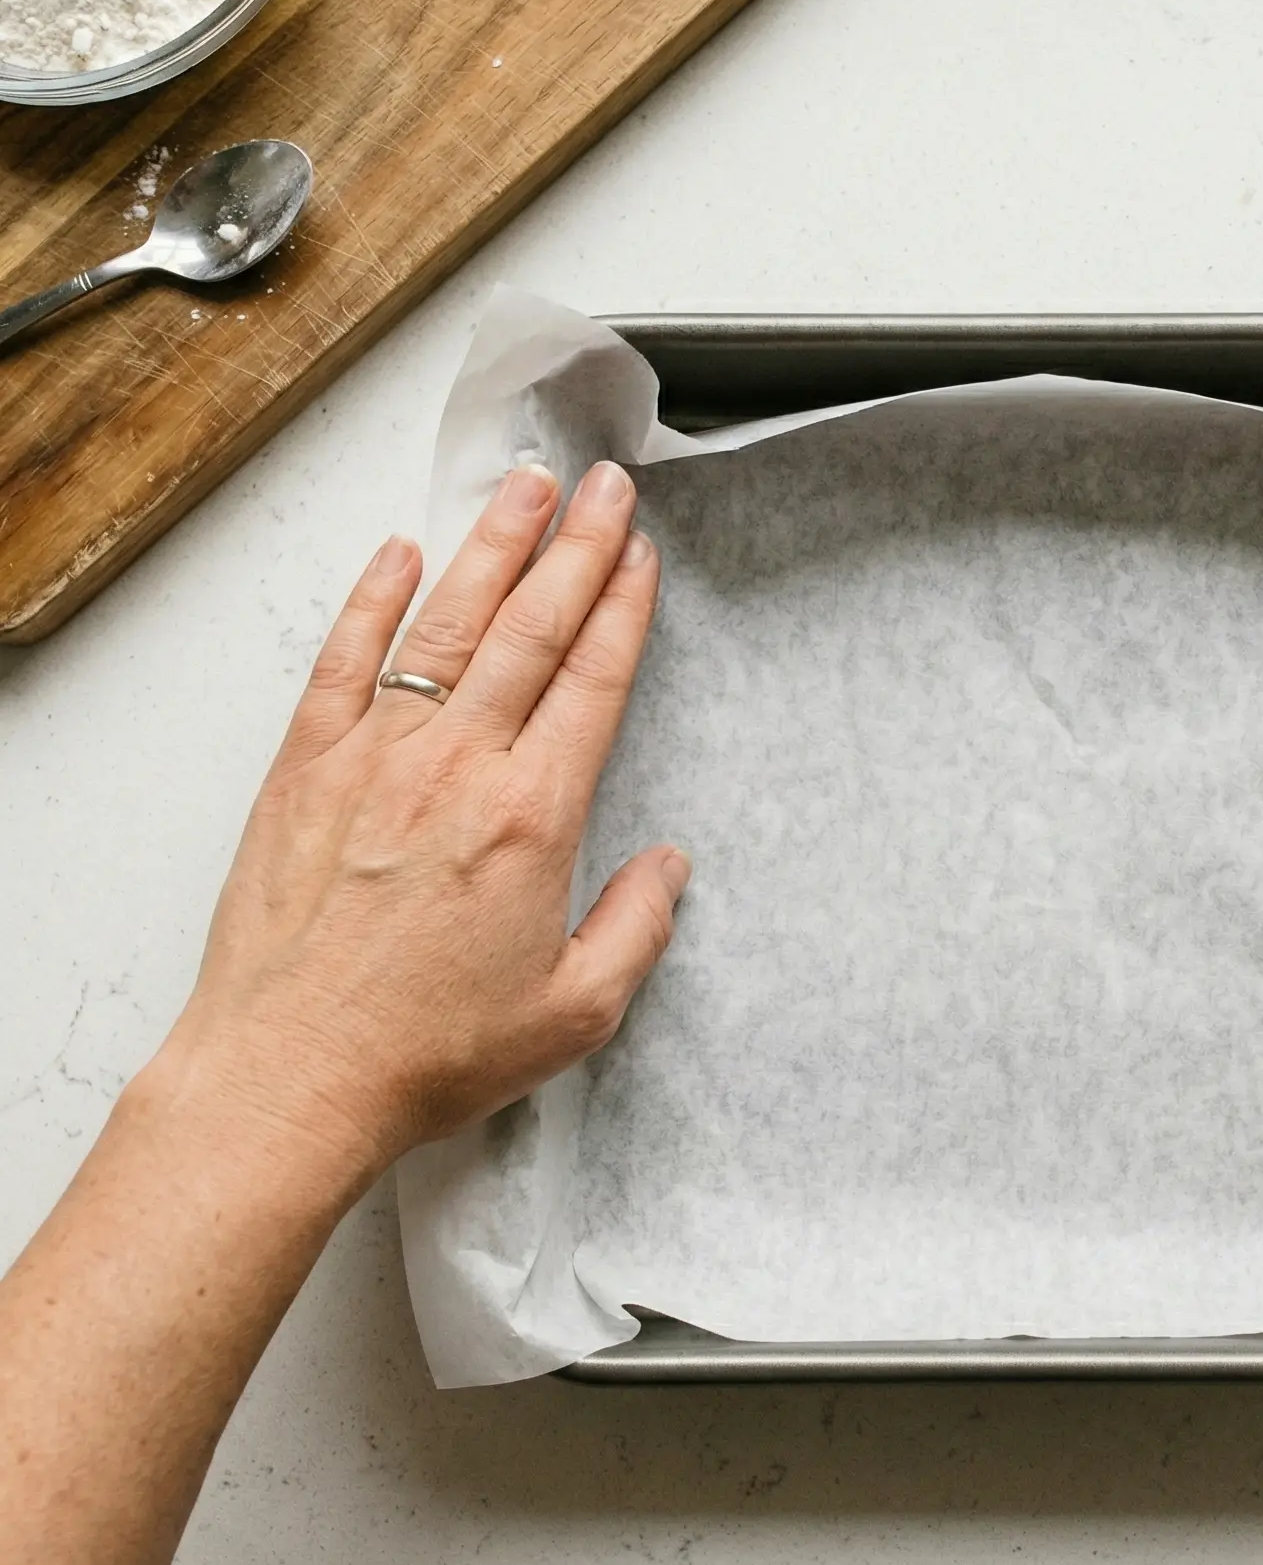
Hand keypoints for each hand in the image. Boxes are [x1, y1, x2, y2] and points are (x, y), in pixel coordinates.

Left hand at [154, 459, 686, 1209]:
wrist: (292, 1075)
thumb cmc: (426, 1052)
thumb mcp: (573, 1012)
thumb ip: (637, 929)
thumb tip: (669, 866)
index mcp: (532, 819)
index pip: (591, 684)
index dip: (623, 610)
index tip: (641, 557)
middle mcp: (456, 769)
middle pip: (530, 631)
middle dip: (577, 549)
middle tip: (605, 488)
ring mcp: (374, 758)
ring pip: (445, 626)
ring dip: (490, 549)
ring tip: (525, 488)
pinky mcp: (305, 770)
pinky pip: (344, 663)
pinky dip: (372, 602)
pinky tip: (397, 555)